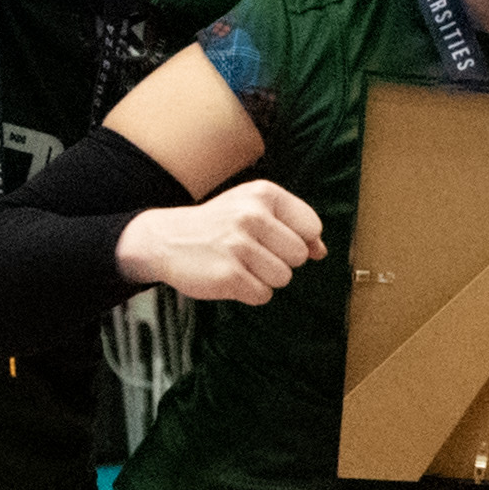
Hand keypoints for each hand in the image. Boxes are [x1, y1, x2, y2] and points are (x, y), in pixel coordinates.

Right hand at [119, 180, 326, 304]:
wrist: (167, 239)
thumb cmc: (221, 225)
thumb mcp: (255, 209)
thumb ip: (293, 226)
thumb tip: (321, 251)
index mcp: (263, 194)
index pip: (312, 226)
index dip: (299, 239)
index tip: (274, 238)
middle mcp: (251, 216)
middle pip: (300, 255)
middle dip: (282, 260)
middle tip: (252, 253)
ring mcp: (238, 245)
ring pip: (283, 278)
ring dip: (265, 278)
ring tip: (241, 264)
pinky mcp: (227, 275)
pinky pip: (263, 295)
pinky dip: (250, 292)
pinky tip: (231, 276)